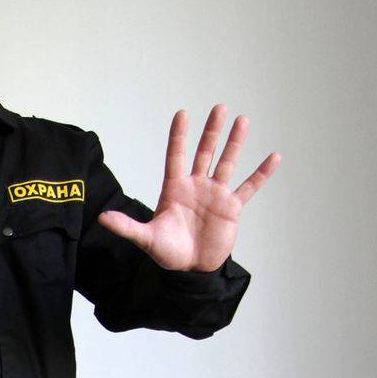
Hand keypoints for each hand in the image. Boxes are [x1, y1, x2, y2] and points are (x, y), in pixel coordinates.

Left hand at [98, 105, 280, 271]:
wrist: (191, 270)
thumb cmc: (167, 252)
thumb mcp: (146, 238)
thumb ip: (127, 226)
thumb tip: (102, 218)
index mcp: (175, 188)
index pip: (176, 156)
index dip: (179, 136)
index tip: (182, 113)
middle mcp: (195, 186)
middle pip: (204, 152)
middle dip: (211, 131)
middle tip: (219, 107)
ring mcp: (215, 195)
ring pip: (227, 163)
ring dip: (235, 142)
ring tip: (243, 120)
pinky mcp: (232, 208)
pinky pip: (249, 187)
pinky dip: (261, 173)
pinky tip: (273, 157)